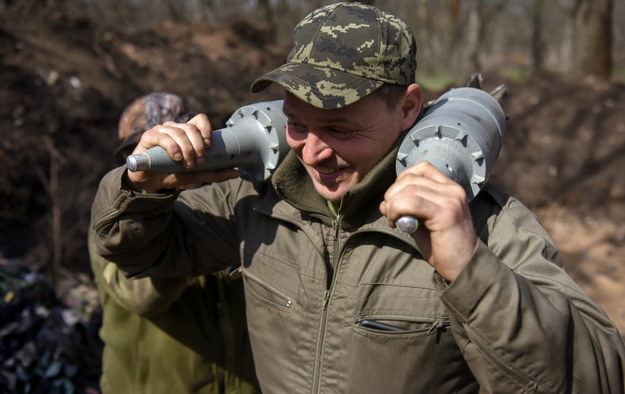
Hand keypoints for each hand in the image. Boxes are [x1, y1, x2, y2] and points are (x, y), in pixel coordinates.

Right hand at [127, 114, 238, 192]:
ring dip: (187, 148)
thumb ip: (213, 173)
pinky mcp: (149, 136)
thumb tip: (235, 173)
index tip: (209, 146)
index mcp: (186, 133)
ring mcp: (161, 130)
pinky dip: (172, 146)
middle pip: (191, 128)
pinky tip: (176, 157)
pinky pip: (162, 136)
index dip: (206, 129)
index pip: (199, 119)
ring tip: (187, 163)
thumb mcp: (194, 175)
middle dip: (198, 145)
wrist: (149, 182)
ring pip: (179, 132)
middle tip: (199, 162)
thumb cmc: (172, 174)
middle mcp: (175, 128)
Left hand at [379, 161, 476, 280]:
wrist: (464, 267)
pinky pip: (412, 203)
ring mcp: (450, 200)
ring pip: (408, 189)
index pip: (422, 168)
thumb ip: (408, 207)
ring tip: (393, 221)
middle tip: (390, 215)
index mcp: (450, 188)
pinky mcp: (446, 213)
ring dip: (393, 204)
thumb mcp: (423, 221)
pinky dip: (397, 210)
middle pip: (410, 178)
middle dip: (392, 195)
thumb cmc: (443, 246)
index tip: (396, 200)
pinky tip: (397, 223)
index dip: (401, 181)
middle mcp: (452, 190)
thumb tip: (385, 202)